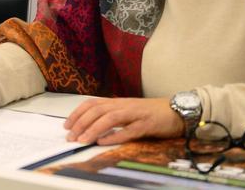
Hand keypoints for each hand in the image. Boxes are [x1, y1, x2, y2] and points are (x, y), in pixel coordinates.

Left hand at [63, 97, 181, 144]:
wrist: (177, 111)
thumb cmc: (151, 113)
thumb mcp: (128, 112)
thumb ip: (112, 116)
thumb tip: (92, 126)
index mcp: (118, 102)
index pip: (92, 104)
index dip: (77, 113)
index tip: (66, 125)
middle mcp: (124, 105)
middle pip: (97, 110)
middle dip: (81, 123)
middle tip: (70, 137)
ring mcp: (135, 114)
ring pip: (110, 118)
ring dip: (94, 129)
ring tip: (83, 140)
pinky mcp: (147, 124)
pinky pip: (129, 130)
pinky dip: (115, 135)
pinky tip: (104, 142)